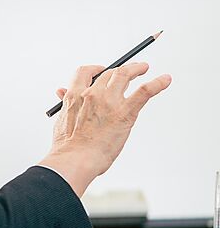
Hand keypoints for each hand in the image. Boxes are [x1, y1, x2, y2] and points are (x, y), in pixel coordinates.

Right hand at [38, 62, 171, 195]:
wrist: (75, 159)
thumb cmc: (68, 146)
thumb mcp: (62, 120)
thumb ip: (66, 103)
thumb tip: (62, 93)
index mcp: (75, 96)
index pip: (85, 73)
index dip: (95, 69)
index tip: (101, 70)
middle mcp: (92, 94)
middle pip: (108, 73)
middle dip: (119, 70)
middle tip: (128, 71)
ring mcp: (110, 101)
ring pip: (125, 75)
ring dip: (136, 68)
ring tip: (143, 68)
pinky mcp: (126, 112)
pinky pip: (145, 91)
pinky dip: (158, 83)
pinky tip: (165, 79)